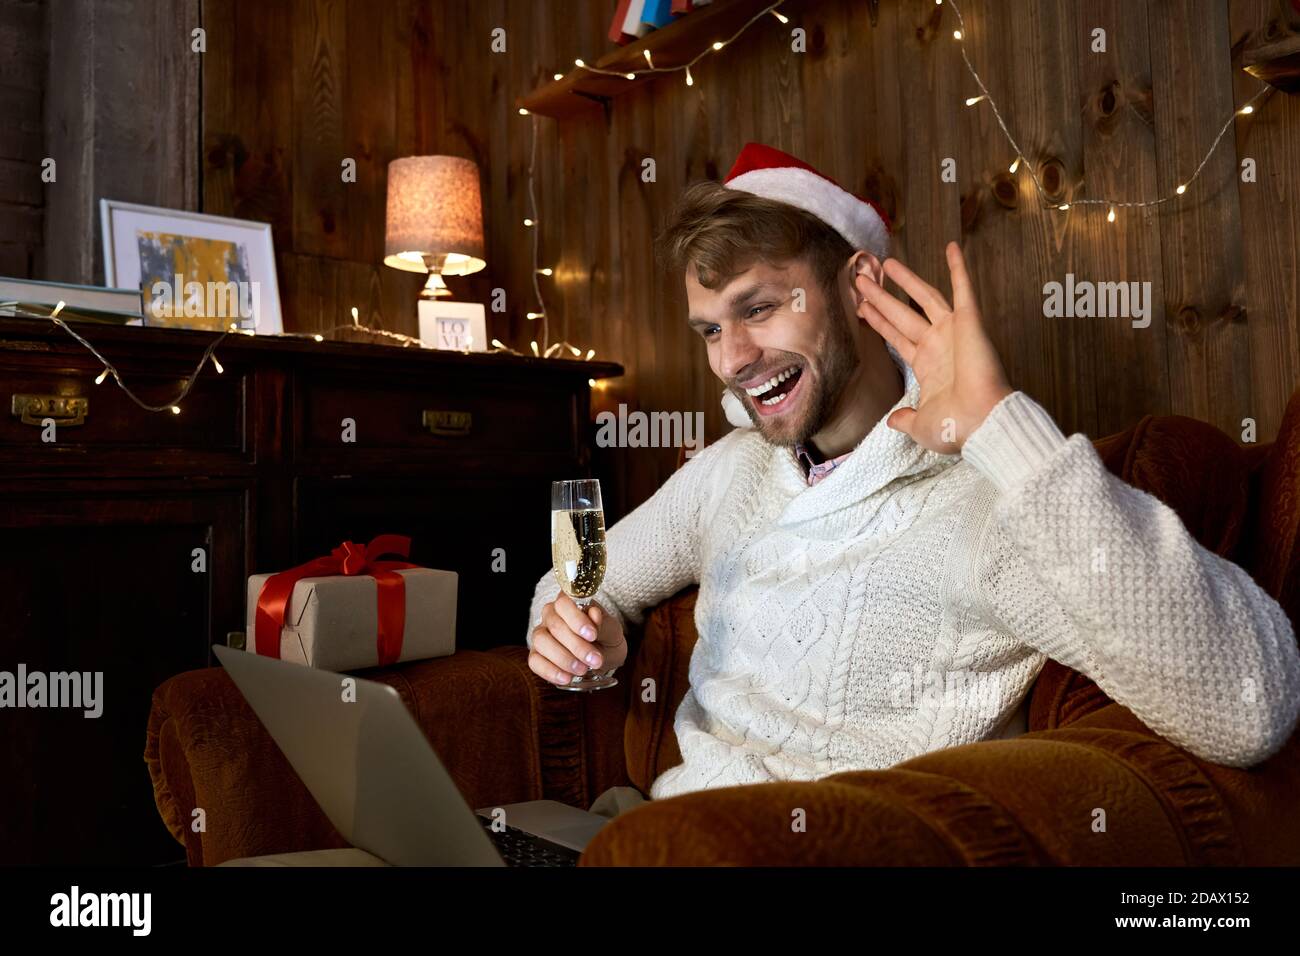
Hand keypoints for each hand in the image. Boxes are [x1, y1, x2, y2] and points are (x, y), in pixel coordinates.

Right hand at [528, 592, 626, 686]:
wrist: (602, 656)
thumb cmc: (605, 637)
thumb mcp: (612, 630)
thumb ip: (604, 623)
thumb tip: (594, 615)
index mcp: (569, 602)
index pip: (564, 603)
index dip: (576, 619)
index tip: (592, 635)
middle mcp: (550, 614)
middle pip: (555, 626)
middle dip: (576, 646)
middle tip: (595, 660)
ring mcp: (541, 634)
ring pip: (542, 642)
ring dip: (564, 658)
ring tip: (583, 670)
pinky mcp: (536, 654)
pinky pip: (535, 661)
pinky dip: (550, 671)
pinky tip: (566, 678)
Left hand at [855, 241, 1013, 453]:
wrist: (982, 422)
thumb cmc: (956, 427)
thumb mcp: (922, 426)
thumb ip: (905, 420)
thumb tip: (892, 421)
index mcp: (927, 367)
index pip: (896, 337)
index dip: (879, 322)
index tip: (862, 308)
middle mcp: (938, 345)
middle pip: (902, 315)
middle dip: (881, 298)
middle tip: (861, 281)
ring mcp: (953, 331)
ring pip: (924, 298)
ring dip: (906, 280)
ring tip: (885, 262)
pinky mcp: (970, 322)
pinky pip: (964, 289)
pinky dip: (959, 268)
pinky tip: (951, 247)